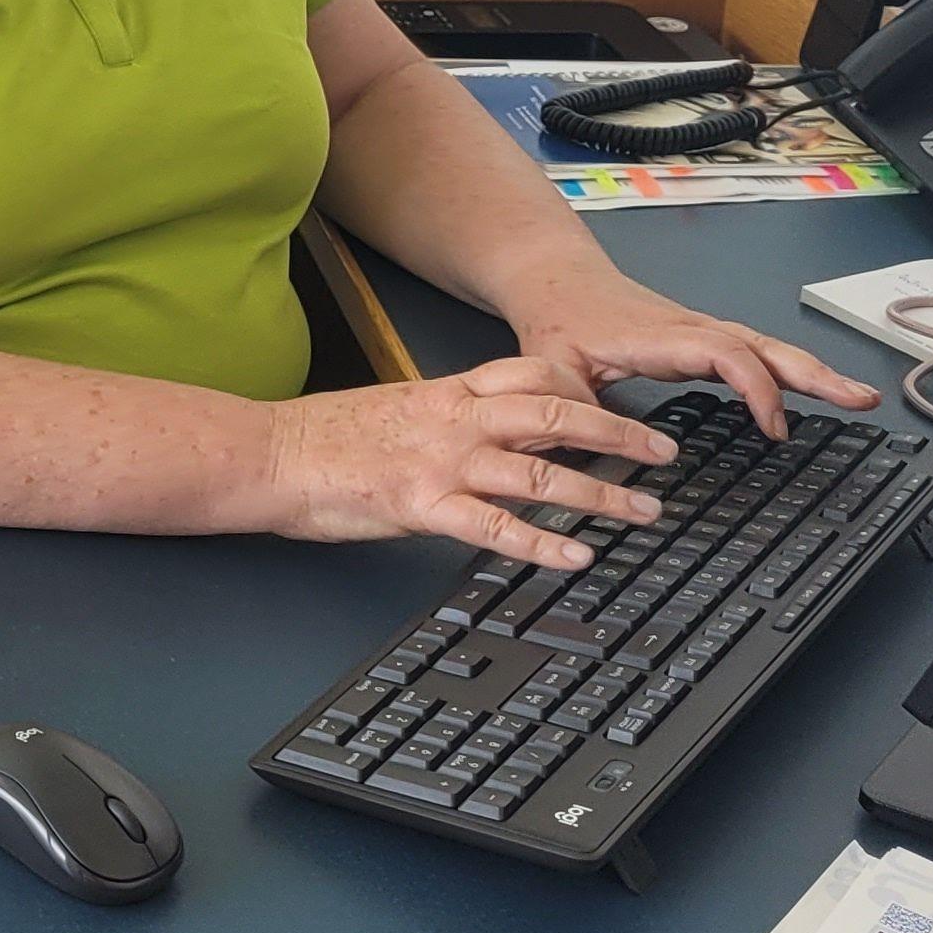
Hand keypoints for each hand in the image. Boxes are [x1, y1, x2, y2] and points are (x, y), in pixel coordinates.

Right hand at [258, 356, 680, 569]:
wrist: (268, 454)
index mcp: (447, 392)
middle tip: (664, 452)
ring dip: (602, 493)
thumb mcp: (395, 409)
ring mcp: (442, 463)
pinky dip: (544, 544)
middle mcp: (455, 420)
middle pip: (557, 415)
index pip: (533, 375)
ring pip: (541, 473)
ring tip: (644, 511)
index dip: (587, 387)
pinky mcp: (422, 506)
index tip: (623, 402)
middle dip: (619, 433)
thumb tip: (487, 431)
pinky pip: (496, 527)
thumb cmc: (322, 437)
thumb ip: (446, 416)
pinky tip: (577, 557)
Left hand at [495, 254, 878, 438]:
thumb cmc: (556, 320)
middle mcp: (688, 330)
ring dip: (813, 370)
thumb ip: (570, 411)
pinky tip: (813, 388)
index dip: (758, 388)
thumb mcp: (551, 369)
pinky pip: (754, 351)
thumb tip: (594, 450)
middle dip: (816, 373)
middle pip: (763, 346)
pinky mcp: (699, 339)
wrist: (554, 279)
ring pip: (766, 346)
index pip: (724, 354)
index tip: (775, 428)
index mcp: (658, 337)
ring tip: (859, 396)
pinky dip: (788, 369)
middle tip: (860, 399)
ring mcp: (698, 332)